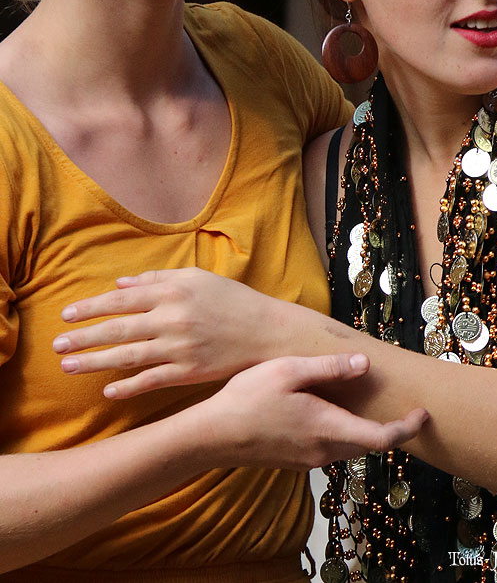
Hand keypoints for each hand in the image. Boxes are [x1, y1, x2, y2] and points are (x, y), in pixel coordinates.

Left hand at [53, 268, 273, 397]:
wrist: (268, 332)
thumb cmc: (232, 301)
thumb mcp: (197, 278)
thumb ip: (158, 279)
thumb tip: (121, 284)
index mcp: (173, 292)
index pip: (122, 299)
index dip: (92, 307)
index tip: (66, 314)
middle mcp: (173, 319)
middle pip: (119, 328)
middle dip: (84, 337)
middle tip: (57, 344)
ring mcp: (181, 347)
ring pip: (128, 356)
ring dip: (95, 362)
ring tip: (69, 366)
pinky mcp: (190, 372)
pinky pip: (152, 380)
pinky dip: (128, 386)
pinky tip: (108, 390)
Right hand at [210, 353, 428, 469]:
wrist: (213, 436)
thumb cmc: (248, 399)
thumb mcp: (289, 371)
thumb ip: (328, 369)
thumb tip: (365, 365)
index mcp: (327, 427)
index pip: (382, 437)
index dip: (407, 428)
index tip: (423, 415)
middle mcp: (323, 450)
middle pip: (367, 443)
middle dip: (388, 427)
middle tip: (402, 404)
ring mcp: (308, 459)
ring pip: (347, 445)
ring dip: (362, 428)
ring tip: (365, 402)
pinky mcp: (294, 459)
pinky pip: (327, 446)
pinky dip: (339, 430)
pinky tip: (327, 409)